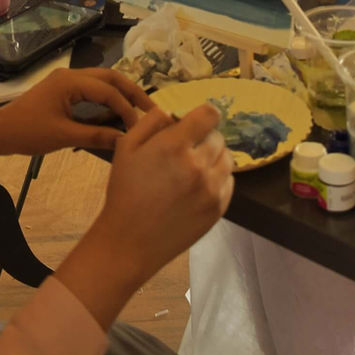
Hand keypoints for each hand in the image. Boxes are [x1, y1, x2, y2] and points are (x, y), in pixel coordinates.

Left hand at [0, 67, 153, 153]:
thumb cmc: (29, 133)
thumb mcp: (64, 136)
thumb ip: (96, 136)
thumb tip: (125, 141)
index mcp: (71, 82)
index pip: (108, 91)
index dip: (127, 108)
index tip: (139, 127)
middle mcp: (71, 75)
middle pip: (110, 77)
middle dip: (131, 92)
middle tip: (150, 110)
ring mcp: (66, 80)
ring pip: (102, 81)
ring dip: (120, 94)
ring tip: (138, 110)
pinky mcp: (63, 89)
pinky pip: (91, 89)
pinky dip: (106, 98)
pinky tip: (115, 113)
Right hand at [91, 104, 233, 281]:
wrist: (129, 241)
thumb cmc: (125, 191)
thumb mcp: (126, 146)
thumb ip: (151, 121)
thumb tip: (173, 113)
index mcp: (175, 146)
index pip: (210, 115)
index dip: (204, 115)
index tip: (196, 123)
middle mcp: (198, 165)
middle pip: (218, 137)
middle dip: (205, 137)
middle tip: (188, 149)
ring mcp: (211, 189)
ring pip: (227, 159)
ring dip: (214, 157)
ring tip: (195, 167)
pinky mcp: (217, 209)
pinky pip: (229, 182)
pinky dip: (218, 179)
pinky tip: (199, 186)